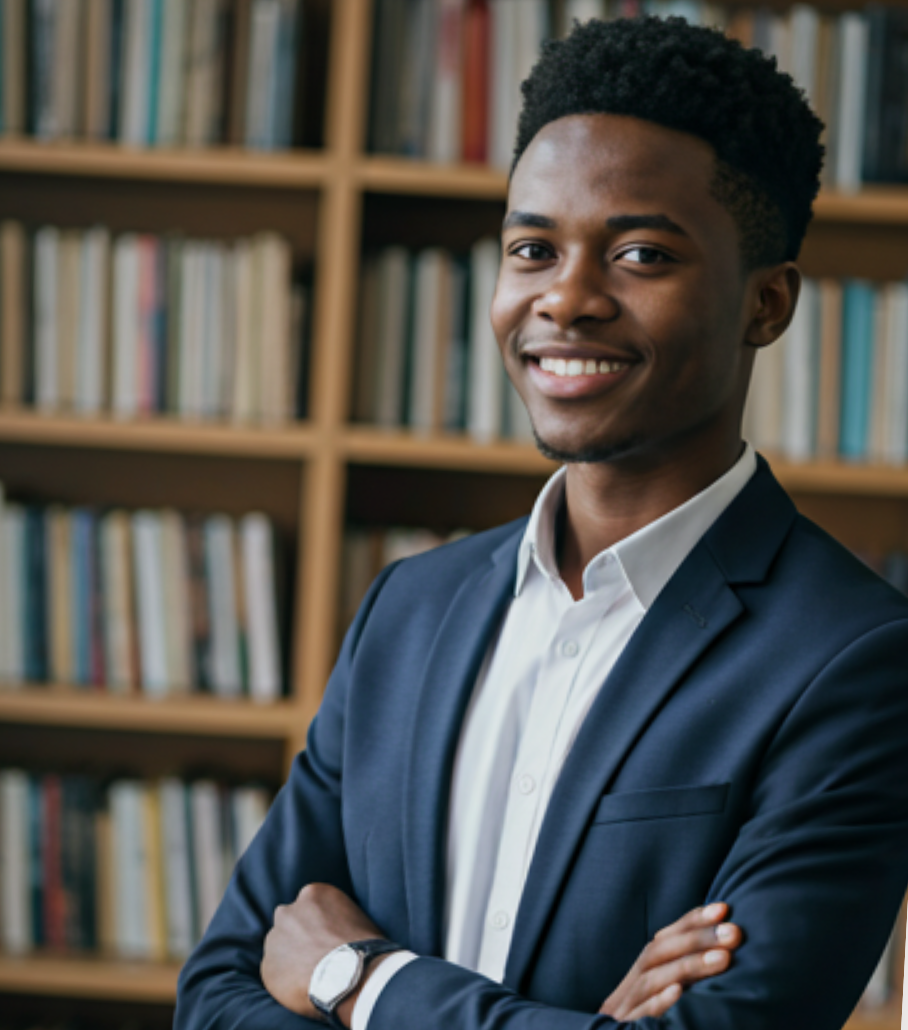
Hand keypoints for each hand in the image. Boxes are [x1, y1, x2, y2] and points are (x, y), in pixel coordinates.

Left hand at [261, 882, 385, 1024]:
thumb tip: (334, 926)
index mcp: (312, 894)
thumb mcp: (354, 915)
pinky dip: (284, 979)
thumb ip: (335, 915)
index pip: (308, 905)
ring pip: (278, 947)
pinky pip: (274, 972)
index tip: (324, 937)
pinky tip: (302, 987)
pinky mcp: (267, 966)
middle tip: (314, 954)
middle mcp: (288, 911)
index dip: (316, 923)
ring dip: (288, 957)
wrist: (351, 975)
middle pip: (288, 922)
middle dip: (297, 936)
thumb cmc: (361, 946)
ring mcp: (275, 939)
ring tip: (309, 974)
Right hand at [599, 902, 742, 1020]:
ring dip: (689, 966)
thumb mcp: (661, 1000)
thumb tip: (723, 953)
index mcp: (639, 976)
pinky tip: (679, 994)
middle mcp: (629, 988)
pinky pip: (641, 1018)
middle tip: (734, 932)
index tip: (723, 908)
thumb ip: (682, 980)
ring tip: (723, 958)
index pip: (664, 939)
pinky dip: (659, 1003)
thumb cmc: (646, 1029)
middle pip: (658, 953)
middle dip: (697, 938)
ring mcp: (624, 1011)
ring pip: (653, 980)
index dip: (692, 921)